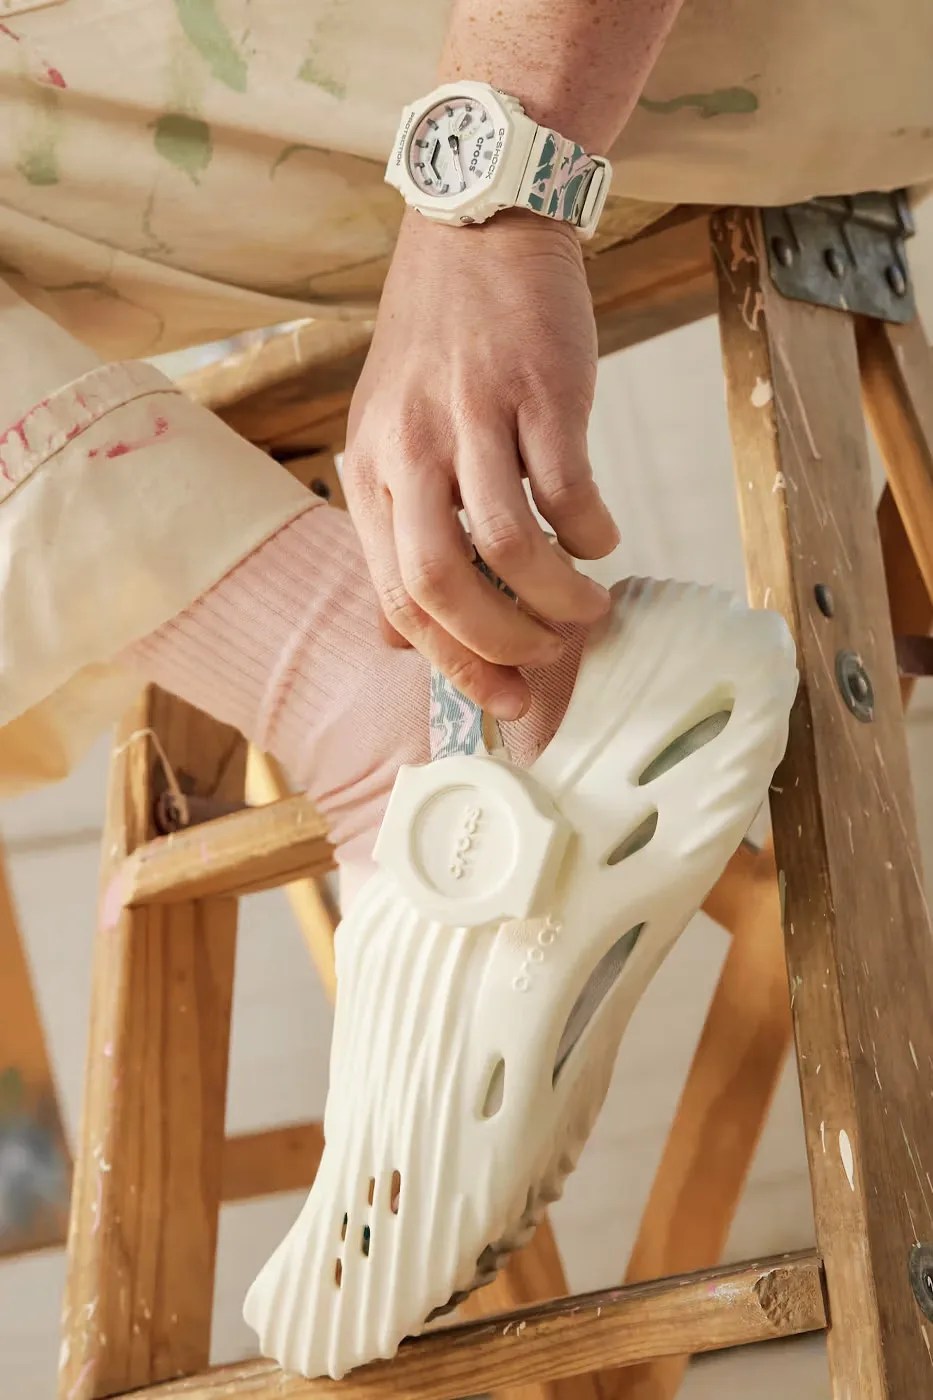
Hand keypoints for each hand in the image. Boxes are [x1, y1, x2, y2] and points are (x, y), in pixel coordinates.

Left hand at [342, 210, 618, 719]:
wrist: (479, 227)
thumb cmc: (440, 345)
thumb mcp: (388, 437)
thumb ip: (392, 533)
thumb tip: (394, 638)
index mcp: (371, 471)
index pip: (400, 596)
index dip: (454, 660)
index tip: (502, 697)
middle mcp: (410, 449)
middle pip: (443, 581)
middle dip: (501, 641)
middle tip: (549, 659)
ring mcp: (472, 416)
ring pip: (509, 544)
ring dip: (559, 596)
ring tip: (590, 607)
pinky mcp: (537, 387)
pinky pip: (567, 487)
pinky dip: (591, 532)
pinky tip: (602, 538)